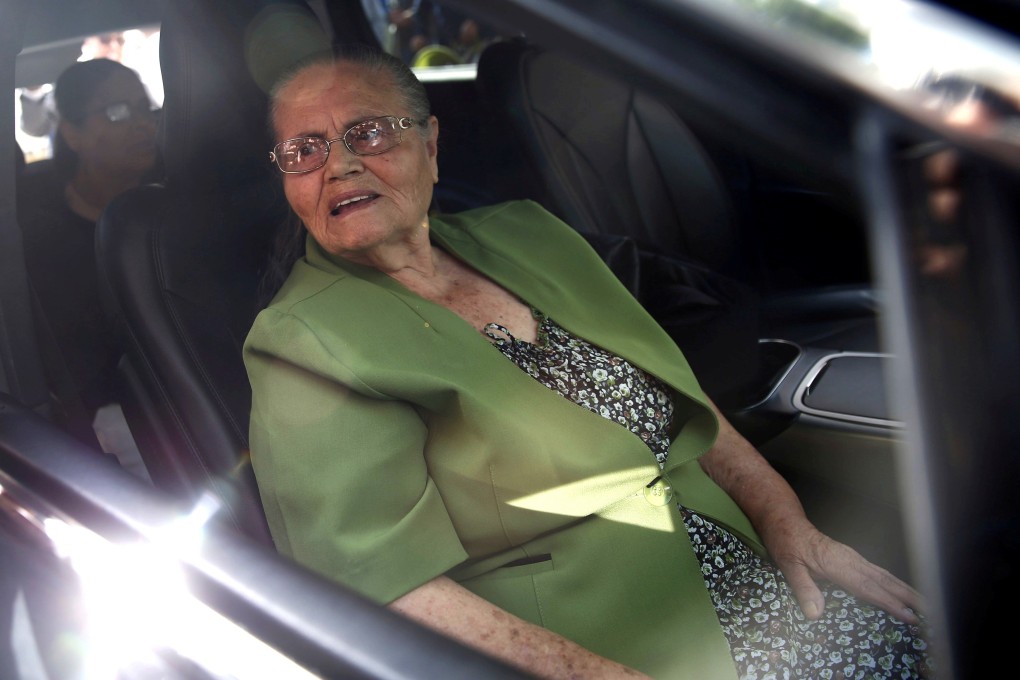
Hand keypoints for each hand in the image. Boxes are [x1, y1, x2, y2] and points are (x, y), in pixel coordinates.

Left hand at [763, 519, 922, 623]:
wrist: (786, 522)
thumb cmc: (786, 543)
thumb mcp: (788, 565)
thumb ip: (803, 588)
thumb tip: (816, 614)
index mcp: (837, 563)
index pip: (868, 587)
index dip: (890, 603)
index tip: (910, 617)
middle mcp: (850, 559)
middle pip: (884, 581)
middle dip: (908, 597)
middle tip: (931, 612)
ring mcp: (852, 557)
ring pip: (884, 575)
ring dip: (904, 589)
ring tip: (924, 604)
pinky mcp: (851, 558)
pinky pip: (877, 572)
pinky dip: (892, 582)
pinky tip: (900, 590)